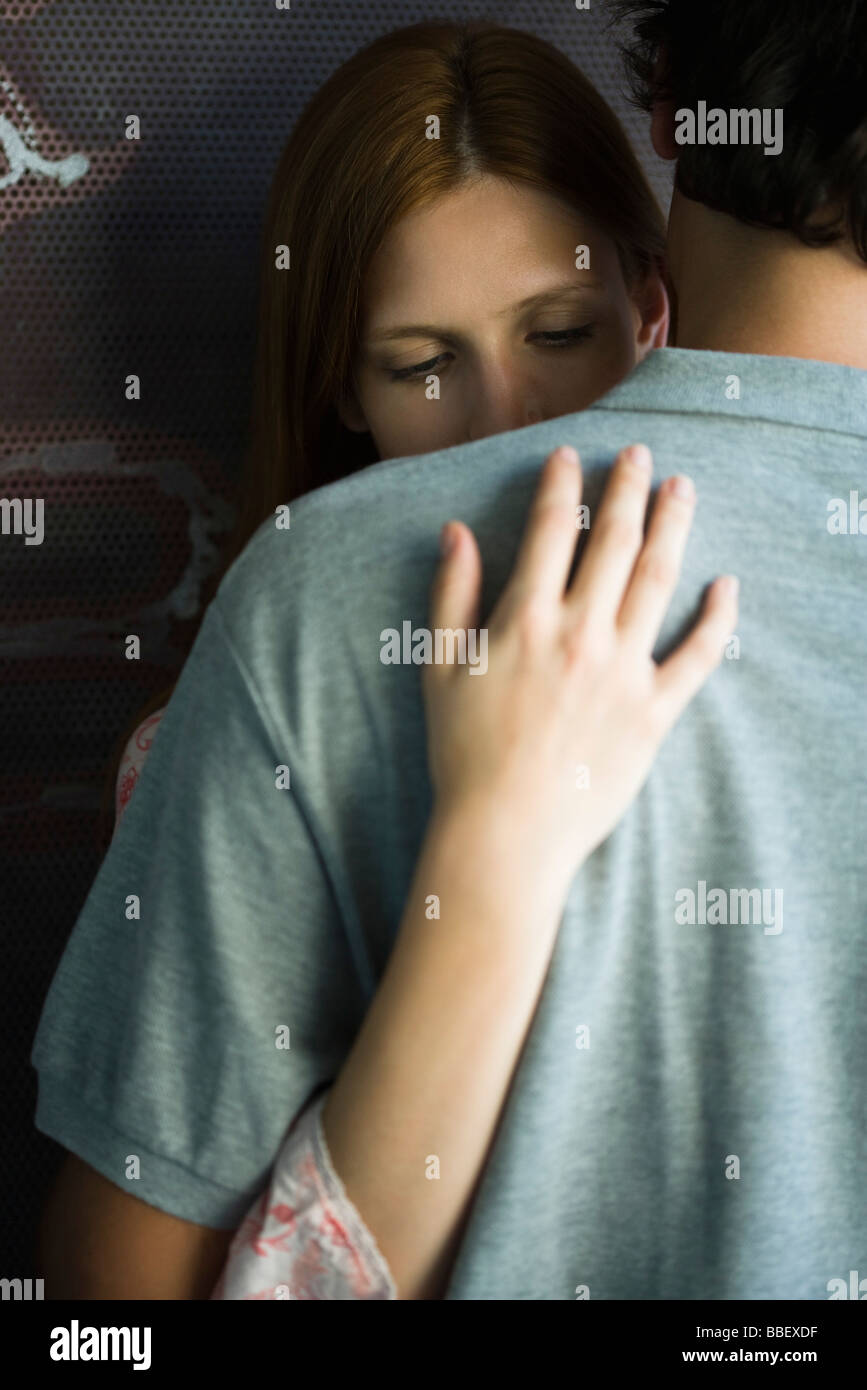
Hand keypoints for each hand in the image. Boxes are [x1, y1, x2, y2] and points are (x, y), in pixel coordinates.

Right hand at [422, 443, 737, 889]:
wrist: (506, 831)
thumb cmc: (463, 753)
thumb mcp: (439, 668)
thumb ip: (451, 595)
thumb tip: (455, 532)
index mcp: (526, 619)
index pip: (549, 531)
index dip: (559, 485)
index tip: (569, 455)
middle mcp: (581, 633)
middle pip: (614, 541)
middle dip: (627, 489)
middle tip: (641, 456)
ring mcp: (623, 671)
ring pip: (658, 580)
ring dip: (673, 527)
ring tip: (683, 490)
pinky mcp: (654, 712)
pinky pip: (697, 657)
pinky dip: (717, 620)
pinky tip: (727, 586)